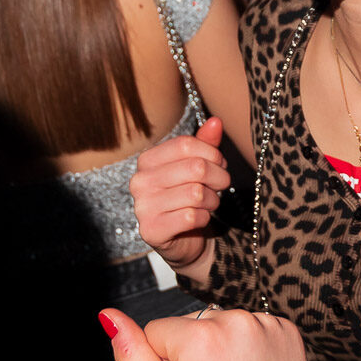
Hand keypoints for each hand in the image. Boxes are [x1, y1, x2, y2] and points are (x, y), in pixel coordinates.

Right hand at [100, 304, 318, 360]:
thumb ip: (130, 354)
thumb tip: (108, 316)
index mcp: (200, 336)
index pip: (159, 330)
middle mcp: (236, 320)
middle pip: (193, 324)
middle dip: (195, 352)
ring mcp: (268, 325)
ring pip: (223, 324)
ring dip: (224, 348)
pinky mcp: (289, 332)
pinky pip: (254, 327)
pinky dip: (251, 347)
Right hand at [131, 115, 229, 270]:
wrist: (185, 239)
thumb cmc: (190, 197)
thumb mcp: (198, 167)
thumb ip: (205, 143)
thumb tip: (216, 121)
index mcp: (147, 160)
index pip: (186, 144)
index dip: (212, 154)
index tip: (220, 164)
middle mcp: (139, 181)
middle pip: (195, 168)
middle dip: (218, 178)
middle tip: (220, 186)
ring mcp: (142, 207)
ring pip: (196, 193)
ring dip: (212, 200)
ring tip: (208, 203)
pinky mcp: (151, 230)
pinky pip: (191, 217)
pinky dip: (203, 218)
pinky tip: (198, 219)